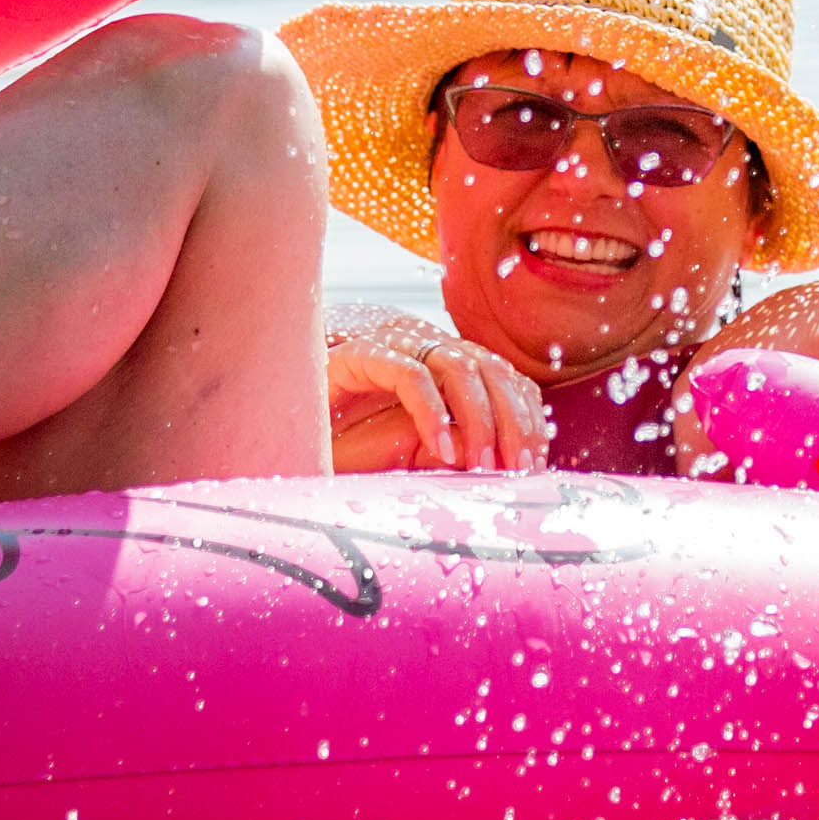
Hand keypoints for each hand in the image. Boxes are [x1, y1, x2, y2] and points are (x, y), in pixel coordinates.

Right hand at [327, 313, 550, 473]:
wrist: (284, 426)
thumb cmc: (348, 444)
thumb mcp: (414, 455)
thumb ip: (456, 451)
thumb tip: (508, 466)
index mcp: (446, 368)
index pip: (507, 380)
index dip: (528, 418)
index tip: (534, 465)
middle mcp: (425, 350)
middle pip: (493, 370)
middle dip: (514, 421)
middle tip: (517, 470)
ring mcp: (393, 349)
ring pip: (459, 366)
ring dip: (480, 418)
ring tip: (482, 465)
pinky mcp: (358, 357)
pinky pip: (408, 374)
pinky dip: (431, 411)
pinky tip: (441, 450)